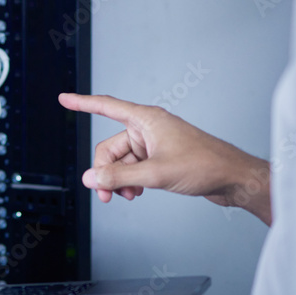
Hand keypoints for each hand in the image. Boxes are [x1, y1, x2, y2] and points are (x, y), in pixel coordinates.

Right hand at [59, 93, 271, 224]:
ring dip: (120, 180)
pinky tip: (138, 192)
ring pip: (121, 162)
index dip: (82, 103)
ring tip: (129, 196)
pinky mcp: (160, 158)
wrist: (232, 178)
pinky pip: (134, 168)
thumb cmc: (204, 165)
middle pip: (110, 148)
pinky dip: (131, 181)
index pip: (106, 107)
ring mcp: (154, 144)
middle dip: (106, 172)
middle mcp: (148, 129)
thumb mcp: (156, 173)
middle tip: (107, 196)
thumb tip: (92, 178)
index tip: (64, 98)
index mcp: (147, 120)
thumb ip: (120, 177)